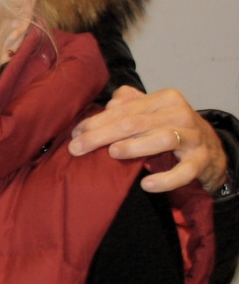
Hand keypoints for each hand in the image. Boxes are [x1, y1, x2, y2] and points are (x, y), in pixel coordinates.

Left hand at [69, 86, 228, 193]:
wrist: (210, 150)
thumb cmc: (170, 129)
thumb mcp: (151, 112)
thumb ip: (127, 104)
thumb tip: (103, 106)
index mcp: (164, 99)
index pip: (124, 110)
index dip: (95, 121)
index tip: (74, 134)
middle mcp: (179, 114)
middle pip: (134, 123)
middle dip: (100, 135)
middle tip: (76, 148)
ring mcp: (193, 137)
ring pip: (160, 139)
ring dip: (133, 147)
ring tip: (112, 153)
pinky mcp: (201, 161)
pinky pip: (183, 171)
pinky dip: (165, 179)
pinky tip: (146, 184)